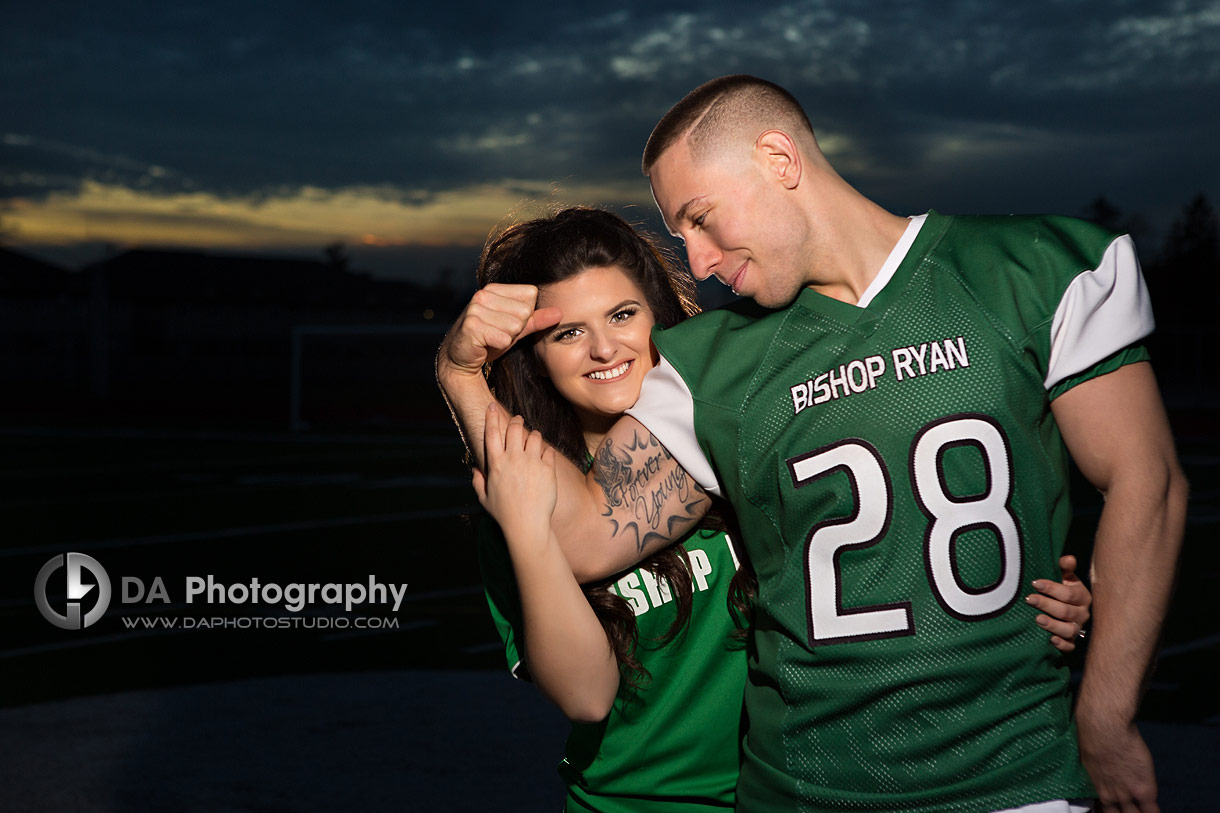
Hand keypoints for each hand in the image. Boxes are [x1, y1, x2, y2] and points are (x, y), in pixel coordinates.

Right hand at [438, 283, 561, 375]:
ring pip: (515, 327)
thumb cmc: (490, 340)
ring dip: (506, 338)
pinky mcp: (472, 326)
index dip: (525, 315)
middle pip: (524, 312)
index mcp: (495, 288)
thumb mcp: (516, 329)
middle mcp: (483, 294)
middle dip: (516, 329)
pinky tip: (485, 344)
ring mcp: (476, 309)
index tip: (506, 323)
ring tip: (491, 338)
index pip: (531, 296)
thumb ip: (536, 319)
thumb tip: (559, 313)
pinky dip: (498, 346)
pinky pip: (503, 339)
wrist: (461, 358)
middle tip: (498, 333)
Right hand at [472, 403, 556, 540]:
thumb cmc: (504, 514)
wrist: (527, 525)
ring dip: (533, 435)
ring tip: (533, 440)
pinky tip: (544, 457)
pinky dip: (546, 451)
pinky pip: (548, 451)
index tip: (492, 407)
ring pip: (534, 436)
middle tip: (518, 421)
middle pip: (514, 427)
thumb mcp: (484, 499)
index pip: (491, 433)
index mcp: (495, 464)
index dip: (491, 417)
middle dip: (516, 421)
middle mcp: (513, 459)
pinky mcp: (547, 469)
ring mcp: (531, 463)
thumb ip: (478, 482)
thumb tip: (475, 471)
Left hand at [1026, 555, 1090, 651]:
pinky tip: (1050, 640)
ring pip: (1069, 630)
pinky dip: (1061, 644)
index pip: (1069, 594)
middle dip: (1046, 605)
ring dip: (1053, 625)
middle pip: (1066, 612)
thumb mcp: (1067, 579)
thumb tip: (1068, 558)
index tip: (1035, 583)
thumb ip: (1066, 569)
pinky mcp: (1072, 643)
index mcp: (1082, 597)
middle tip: (1029, 599)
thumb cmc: (1065, 592)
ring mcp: (1078, 629)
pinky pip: (1070, 646)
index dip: (1052, 588)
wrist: (1070, 611)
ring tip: (1037, 619)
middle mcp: (1082, 614)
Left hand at [1077, 713, 1158, 812]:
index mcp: (1096, 787)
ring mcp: (1127, 795)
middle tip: (1131, 809)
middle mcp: (1110, 795)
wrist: (1104, 727)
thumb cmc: (1094, 734)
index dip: (1112, 811)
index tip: (1117, 808)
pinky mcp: (1143, 790)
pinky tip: (1154, 811)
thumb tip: (1105, 771)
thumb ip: (1100, 772)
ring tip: (1143, 810)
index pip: (1104, 810)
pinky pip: (1151, 812)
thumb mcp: (1091, 759)